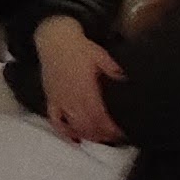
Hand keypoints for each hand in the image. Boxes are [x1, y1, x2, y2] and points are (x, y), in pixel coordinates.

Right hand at [30, 16, 123, 144]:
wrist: (54, 40)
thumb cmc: (79, 47)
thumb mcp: (101, 55)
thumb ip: (114, 70)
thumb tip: (127, 81)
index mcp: (85, 89)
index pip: (99, 116)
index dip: (111, 128)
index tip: (122, 133)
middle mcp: (71, 98)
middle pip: (88, 125)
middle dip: (103, 135)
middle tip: (116, 138)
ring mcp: (60, 100)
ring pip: (74, 126)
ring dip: (88, 135)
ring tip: (101, 139)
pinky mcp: (51, 99)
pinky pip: (56, 121)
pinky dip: (65, 132)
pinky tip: (75, 139)